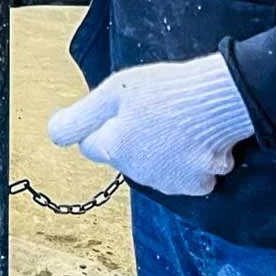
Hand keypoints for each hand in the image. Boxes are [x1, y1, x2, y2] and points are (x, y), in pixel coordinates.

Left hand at [47, 54, 254, 196]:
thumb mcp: (114, 92)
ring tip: (177, 123)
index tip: (122, 109)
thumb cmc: (166, 90)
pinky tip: (196, 140)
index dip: (103, 124)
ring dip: (159, 151)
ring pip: (152, 166)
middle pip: (122, 156)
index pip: (91, 145)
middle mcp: (138, 174)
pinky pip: (184, 175)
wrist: (221, 100)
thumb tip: (54, 135)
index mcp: (115, 149)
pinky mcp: (198, 185)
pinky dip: (189, 161)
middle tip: (154, 112)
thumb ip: (80, 117)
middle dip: (130, 139)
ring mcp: (169, 182)